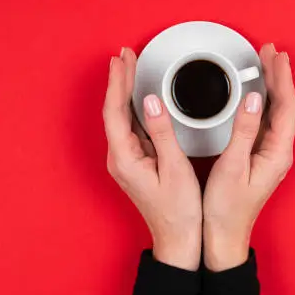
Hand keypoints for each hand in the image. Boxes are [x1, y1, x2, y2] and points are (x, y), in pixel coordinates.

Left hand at [103, 48, 201, 270]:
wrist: (179, 238)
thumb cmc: (179, 210)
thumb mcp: (174, 168)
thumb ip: (161, 132)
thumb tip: (152, 101)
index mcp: (124, 158)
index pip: (115, 110)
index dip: (117, 82)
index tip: (122, 60)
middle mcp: (120, 157)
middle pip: (115, 110)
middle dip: (119, 80)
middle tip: (125, 55)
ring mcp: (127, 160)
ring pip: (121, 117)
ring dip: (125, 91)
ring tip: (130, 68)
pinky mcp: (136, 162)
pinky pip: (131, 126)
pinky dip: (135, 106)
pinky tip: (140, 96)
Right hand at [203, 43, 294, 270]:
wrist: (224, 235)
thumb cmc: (226, 207)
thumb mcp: (232, 165)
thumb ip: (243, 130)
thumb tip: (252, 98)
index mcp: (277, 152)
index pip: (285, 107)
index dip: (282, 79)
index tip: (275, 57)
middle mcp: (278, 152)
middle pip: (284, 106)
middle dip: (279, 76)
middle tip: (270, 52)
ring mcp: (269, 154)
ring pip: (276, 112)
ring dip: (272, 86)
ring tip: (265, 65)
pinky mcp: (259, 156)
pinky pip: (265, 121)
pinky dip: (262, 101)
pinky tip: (255, 94)